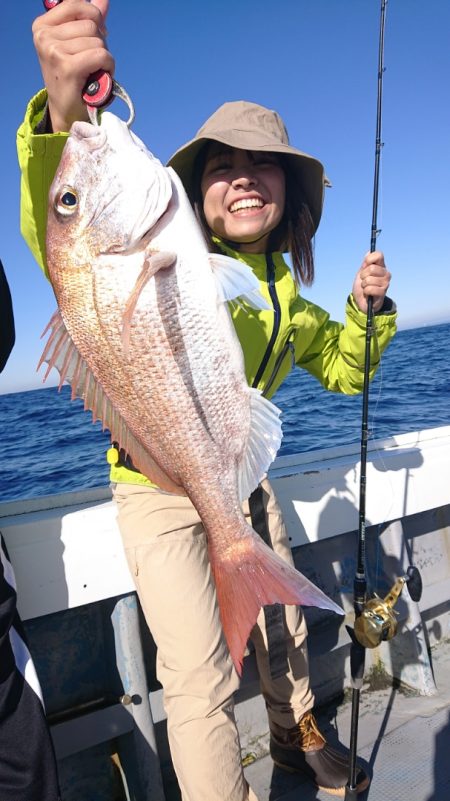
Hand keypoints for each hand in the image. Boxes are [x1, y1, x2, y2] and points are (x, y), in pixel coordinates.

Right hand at [32, 0, 114, 131]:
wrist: (68, 110)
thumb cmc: (75, 76)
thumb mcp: (78, 43)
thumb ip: (89, 18)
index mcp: (42, 25)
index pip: (76, 4)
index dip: (93, 17)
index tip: (93, 35)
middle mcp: (44, 36)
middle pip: (91, 23)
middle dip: (100, 41)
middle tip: (92, 60)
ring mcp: (53, 51)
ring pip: (98, 40)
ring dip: (104, 56)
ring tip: (93, 70)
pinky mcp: (67, 67)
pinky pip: (101, 54)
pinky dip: (108, 66)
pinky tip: (100, 75)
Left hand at [351, 251, 390, 313]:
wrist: (362, 301)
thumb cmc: (363, 286)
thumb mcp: (361, 273)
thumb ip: (365, 264)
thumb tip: (369, 252)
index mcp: (381, 266)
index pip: (379, 255)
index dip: (369, 259)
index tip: (365, 265)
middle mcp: (385, 273)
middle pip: (371, 268)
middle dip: (363, 275)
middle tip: (364, 280)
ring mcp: (385, 283)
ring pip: (369, 279)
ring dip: (363, 285)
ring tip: (366, 287)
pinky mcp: (383, 292)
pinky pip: (369, 289)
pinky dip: (365, 292)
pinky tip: (368, 294)